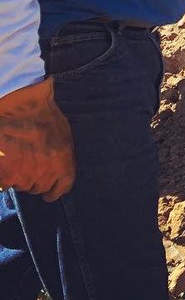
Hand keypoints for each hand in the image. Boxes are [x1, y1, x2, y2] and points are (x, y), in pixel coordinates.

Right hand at [0, 78, 74, 200]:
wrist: (16, 105)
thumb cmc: (39, 113)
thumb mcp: (61, 130)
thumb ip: (61, 150)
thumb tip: (58, 164)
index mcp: (63, 158)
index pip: (64, 185)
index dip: (56, 190)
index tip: (50, 194)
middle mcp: (46, 170)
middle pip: (40, 186)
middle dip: (35, 179)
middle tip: (28, 165)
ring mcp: (25, 175)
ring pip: (22, 185)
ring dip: (19, 177)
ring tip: (16, 157)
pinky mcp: (7, 176)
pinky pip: (6, 183)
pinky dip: (5, 177)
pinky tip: (6, 162)